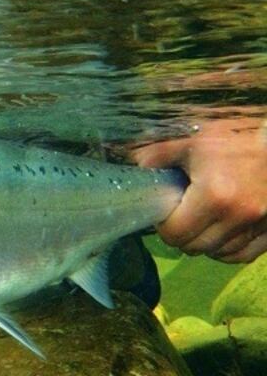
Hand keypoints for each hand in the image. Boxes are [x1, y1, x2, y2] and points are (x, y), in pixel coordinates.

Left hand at [131, 118, 266, 262]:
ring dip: (204, 242)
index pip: (174, 233)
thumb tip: (135, 167)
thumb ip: (158, 155)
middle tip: (180, 215)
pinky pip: (242, 254)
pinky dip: (227, 249)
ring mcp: (259, 225)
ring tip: (201, 220)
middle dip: (181, 234)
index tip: (165, 210)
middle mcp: (238, 216)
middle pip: (194, 247)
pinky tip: (220, 233)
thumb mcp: (191, 139)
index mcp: (213, 196)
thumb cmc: (234, 135)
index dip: (163, 224)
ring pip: (218, 253)